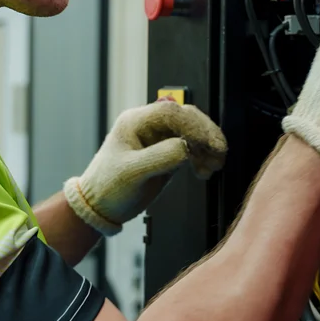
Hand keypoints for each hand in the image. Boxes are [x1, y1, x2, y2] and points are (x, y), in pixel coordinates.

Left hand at [64, 101, 227, 235]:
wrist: (100, 208)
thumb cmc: (107, 188)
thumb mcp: (133, 173)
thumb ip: (161, 157)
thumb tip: (188, 148)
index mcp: (135, 122)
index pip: (172, 113)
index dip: (195, 124)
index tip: (209, 142)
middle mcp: (148, 126)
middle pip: (186, 118)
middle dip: (206, 135)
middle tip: (219, 152)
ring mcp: (158, 139)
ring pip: (192, 132)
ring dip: (207, 147)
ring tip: (214, 165)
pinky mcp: (167, 153)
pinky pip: (192, 148)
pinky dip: (202, 157)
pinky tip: (205, 170)